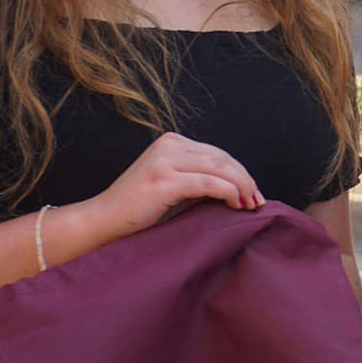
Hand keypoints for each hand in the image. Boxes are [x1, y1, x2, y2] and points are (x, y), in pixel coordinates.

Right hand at [87, 132, 262, 242]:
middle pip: (222, 158)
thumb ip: (201, 179)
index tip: (254, 193)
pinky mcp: (164, 180)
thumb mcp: (176, 186)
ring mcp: (165, 160)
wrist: (104, 221)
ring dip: (241, 187)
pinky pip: (209, 183)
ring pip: (219, 168)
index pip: (218, 153)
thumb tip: (241, 187)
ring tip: (250, 205)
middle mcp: (169, 145)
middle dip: (245, 180)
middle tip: (257, 201)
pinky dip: (228, 193)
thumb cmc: (141, 210)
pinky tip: (235, 204)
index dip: (240, 173)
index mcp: (172, 141)